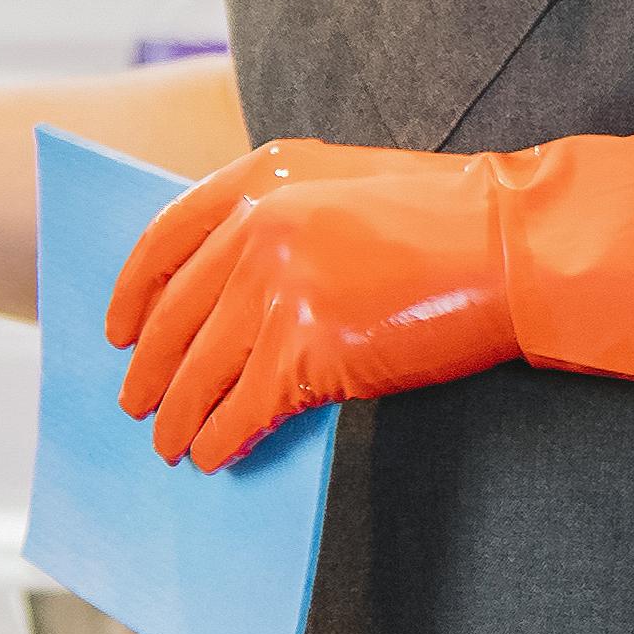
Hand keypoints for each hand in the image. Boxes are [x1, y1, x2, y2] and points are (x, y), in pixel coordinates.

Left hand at [103, 120, 633, 471]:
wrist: (517, 245)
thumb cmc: (450, 219)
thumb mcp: (348, 186)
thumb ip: (281, 218)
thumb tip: (227, 292)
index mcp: (262, 176)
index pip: (165, 238)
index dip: (131, 293)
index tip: (116, 329)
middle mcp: (257, 226)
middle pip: (174, 316)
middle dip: (150, 370)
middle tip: (135, 404)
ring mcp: (277, 287)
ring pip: (200, 371)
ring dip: (178, 417)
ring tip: (170, 446)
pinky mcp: (307, 348)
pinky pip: (242, 409)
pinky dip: (222, 439)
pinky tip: (215, 457)